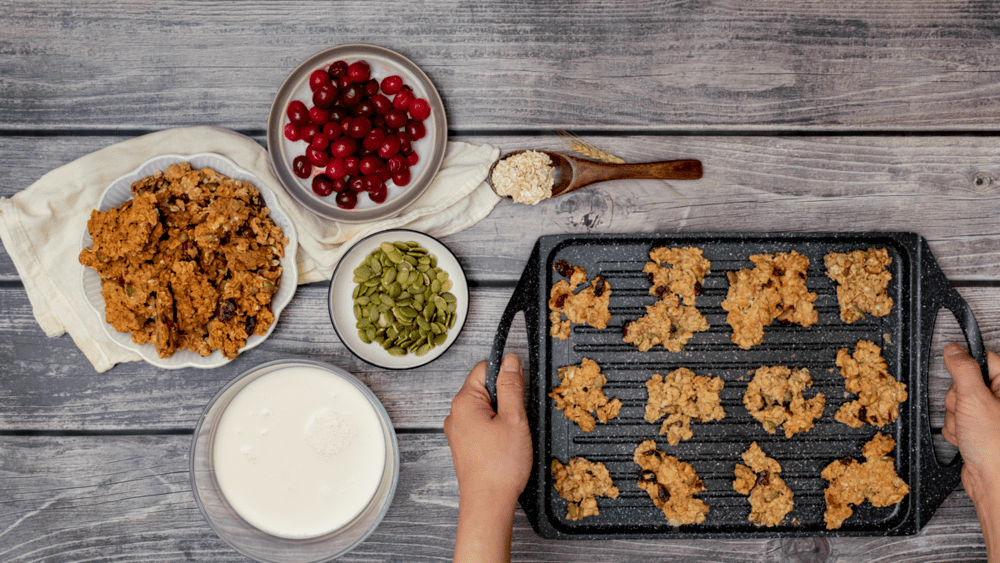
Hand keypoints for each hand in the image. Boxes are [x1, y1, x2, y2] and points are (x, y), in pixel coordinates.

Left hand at [444, 354, 531, 562]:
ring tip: (511, 436)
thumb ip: (511, 385)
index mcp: (464, 402)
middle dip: (505, 398)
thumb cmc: (500, 466)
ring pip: (485, 409)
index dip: (505, 374)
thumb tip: (509, 361)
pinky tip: (505, 446)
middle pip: (485, 388)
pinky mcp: (464, 446)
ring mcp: (458, 431)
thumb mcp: (514, 418)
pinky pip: (482, 426)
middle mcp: (455, 414)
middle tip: (516, 419)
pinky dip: (496, 431)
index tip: (518, 389)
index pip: (485, 368)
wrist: (488, 503)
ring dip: (502, 416)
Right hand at [942, 343, 999, 561]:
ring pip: (957, 403)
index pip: (983, 359)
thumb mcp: (974, 399)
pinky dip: (955, 430)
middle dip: (957, 399)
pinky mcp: (978, 429)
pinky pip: (955, 420)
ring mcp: (989, 415)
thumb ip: (962, 369)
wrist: (994, 482)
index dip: (966, 367)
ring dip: (955, 417)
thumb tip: (954, 349)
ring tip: (969, 430)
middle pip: (964, 382)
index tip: (959, 376)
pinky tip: (967, 439)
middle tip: (967, 412)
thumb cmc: (995, 447)